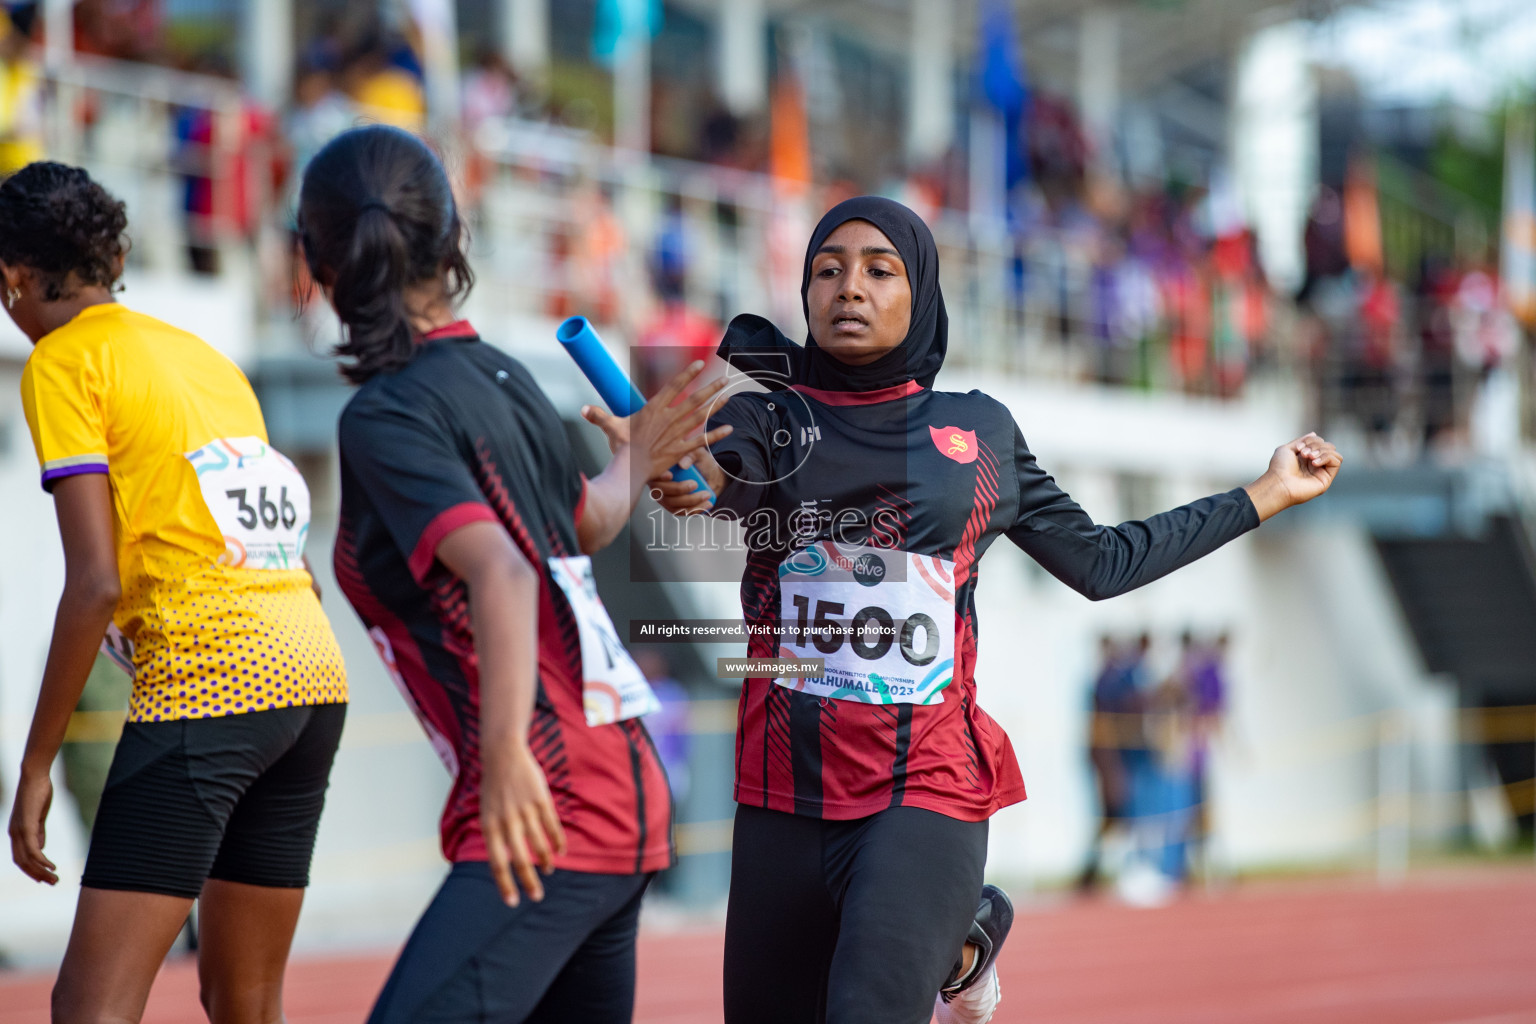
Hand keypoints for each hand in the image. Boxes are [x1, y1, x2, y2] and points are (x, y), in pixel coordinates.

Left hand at [9, 766, 57, 883]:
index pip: (20, 858)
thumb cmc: (38, 792)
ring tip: (55, 878)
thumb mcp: (38, 816)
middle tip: (53, 883)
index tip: (45, 877)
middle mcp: (14, 834)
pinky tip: (51, 866)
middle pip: (22, 863)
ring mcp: (18, 831)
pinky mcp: (26, 826)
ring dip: (41, 871)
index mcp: (16, 832)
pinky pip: (32, 849)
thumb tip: (40, 848)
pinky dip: (41, 860)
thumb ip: (38, 832)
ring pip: (27, 859)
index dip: (31, 870)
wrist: (35, 776)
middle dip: (37, 875)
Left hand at [479, 741, 565, 905]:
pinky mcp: (541, 800)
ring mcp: (525, 811)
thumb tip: (504, 864)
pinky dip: (558, 842)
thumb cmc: (494, 789)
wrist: (503, 755)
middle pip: (520, 860)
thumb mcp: (487, 813)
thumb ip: (495, 837)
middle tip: (537, 896)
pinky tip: (561, 852)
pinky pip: (552, 827)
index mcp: (490, 826)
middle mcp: (507, 821)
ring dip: (545, 862)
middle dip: (529, 882)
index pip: (497, 864)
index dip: (505, 885)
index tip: (513, 902)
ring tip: (548, 870)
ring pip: (539, 845)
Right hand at [580, 362, 733, 487]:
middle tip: (726, 378)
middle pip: (694, 399)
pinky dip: (717, 435)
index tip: (700, 364)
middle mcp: (669, 418)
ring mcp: (677, 433)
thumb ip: (598, 416)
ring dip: (717, 405)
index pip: (674, 386)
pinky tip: (729, 429)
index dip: (688, 374)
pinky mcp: (682, 450)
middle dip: (711, 387)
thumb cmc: (620, 448)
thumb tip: (582, 410)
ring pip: (702, 416)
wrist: (630, 467)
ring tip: (729, 396)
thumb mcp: (611, 427)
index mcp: (654, 408)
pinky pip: (703, 441)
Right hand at [647, 444, 726, 514]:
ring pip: (673, 505)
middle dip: (679, 489)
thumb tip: (683, 465)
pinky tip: (707, 504)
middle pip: (662, 493)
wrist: (710, 474)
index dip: (660, 476)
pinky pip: (683, 512)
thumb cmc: (699, 461)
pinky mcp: (675, 508)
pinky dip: (695, 509)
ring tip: (707, 495)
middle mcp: (658, 486)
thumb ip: (690, 456)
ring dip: (691, 501)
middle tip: (695, 484)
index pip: (654, 475)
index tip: (669, 475)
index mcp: (659, 470)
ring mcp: (665, 499)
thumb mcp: (696, 454)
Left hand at [1245, 432, 1341, 520]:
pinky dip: (1327, 458)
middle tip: (1304, 453)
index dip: (1311, 440)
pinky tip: (1314, 463)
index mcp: (1306, 458)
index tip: (1299, 447)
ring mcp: (1321, 473)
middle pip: (1328, 446)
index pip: (1319, 442)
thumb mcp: (1287, 448)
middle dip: (1316, 445)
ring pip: (1334, 453)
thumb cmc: (1278, 468)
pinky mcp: (1326, 480)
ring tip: (1309, 457)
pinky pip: (1337, 462)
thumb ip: (1302, 441)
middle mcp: (1315, 465)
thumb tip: (1314, 434)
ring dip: (1322, 451)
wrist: (1278, 483)